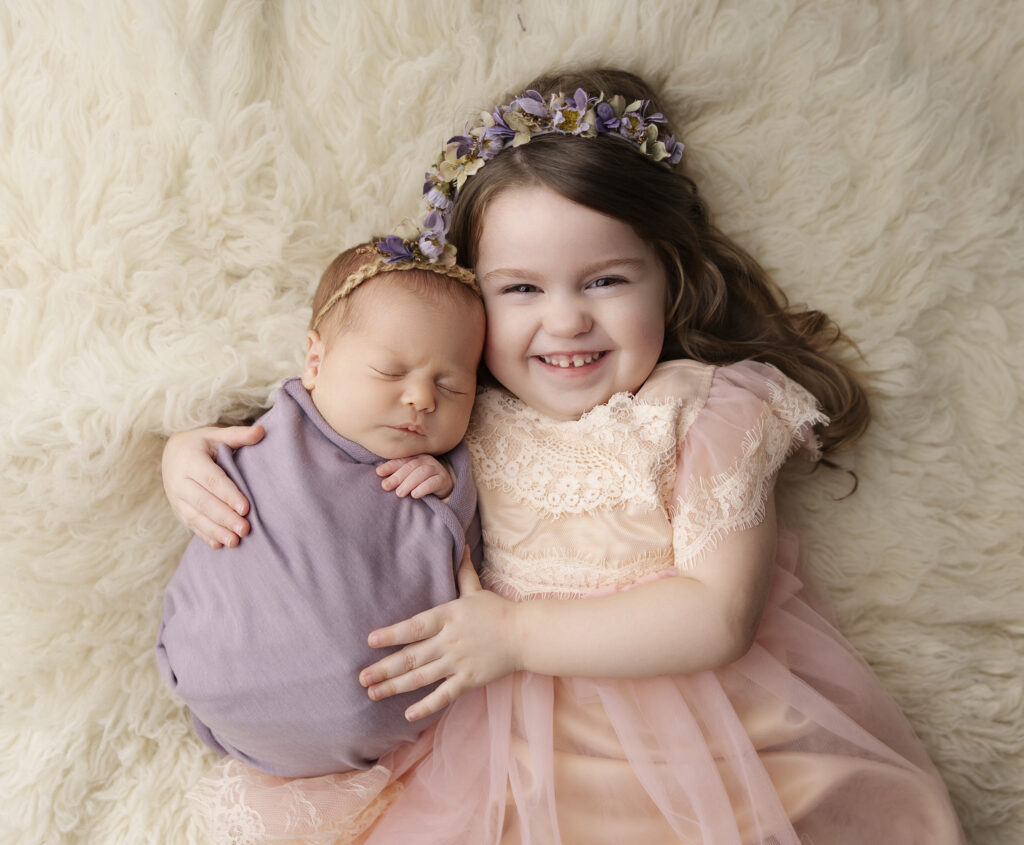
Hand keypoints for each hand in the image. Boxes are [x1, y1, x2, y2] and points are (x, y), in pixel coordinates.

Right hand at [161, 424, 263, 548]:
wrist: (171, 452)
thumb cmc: (202, 443)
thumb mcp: (217, 435)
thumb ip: (238, 435)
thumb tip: (262, 431)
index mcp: (190, 460)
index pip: (211, 480)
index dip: (228, 494)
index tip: (245, 507)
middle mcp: (179, 480)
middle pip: (204, 502)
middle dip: (225, 517)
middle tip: (245, 529)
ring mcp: (176, 497)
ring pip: (196, 517)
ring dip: (215, 531)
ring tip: (235, 542)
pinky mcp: (177, 509)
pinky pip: (190, 524)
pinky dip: (204, 535)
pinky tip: (219, 545)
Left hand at [359, 549, 519, 720]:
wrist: (526, 635)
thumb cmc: (498, 611)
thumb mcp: (476, 590)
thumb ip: (463, 571)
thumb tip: (461, 544)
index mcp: (448, 616)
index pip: (414, 626)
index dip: (392, 634)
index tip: (370, 641)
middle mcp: (449, 640)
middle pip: (411, 656)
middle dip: (384, 668)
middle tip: (361, 677)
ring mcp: (459, 661)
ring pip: (421, 677)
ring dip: (395, 687)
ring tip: (372, 694)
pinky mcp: (469, 679)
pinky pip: (444, 695)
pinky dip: (426, 706)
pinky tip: (408, 714)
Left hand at [376, 455, 454, 498]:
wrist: (444, 490)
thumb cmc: (422, 484)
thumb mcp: (409, 479)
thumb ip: (398, 477)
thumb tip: (381, 480)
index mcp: (416, 457)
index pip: (402, 460)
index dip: (390, 466)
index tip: (379, 472)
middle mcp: (427, 460)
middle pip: (411, 466)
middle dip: (397, 476)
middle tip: (386, 486)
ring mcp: (437, 469)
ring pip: (422, 472)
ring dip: (409, 482)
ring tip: (399, 493)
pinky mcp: (444, 480)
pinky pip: (434, 482)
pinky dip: (423, 488)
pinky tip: (415, 495)